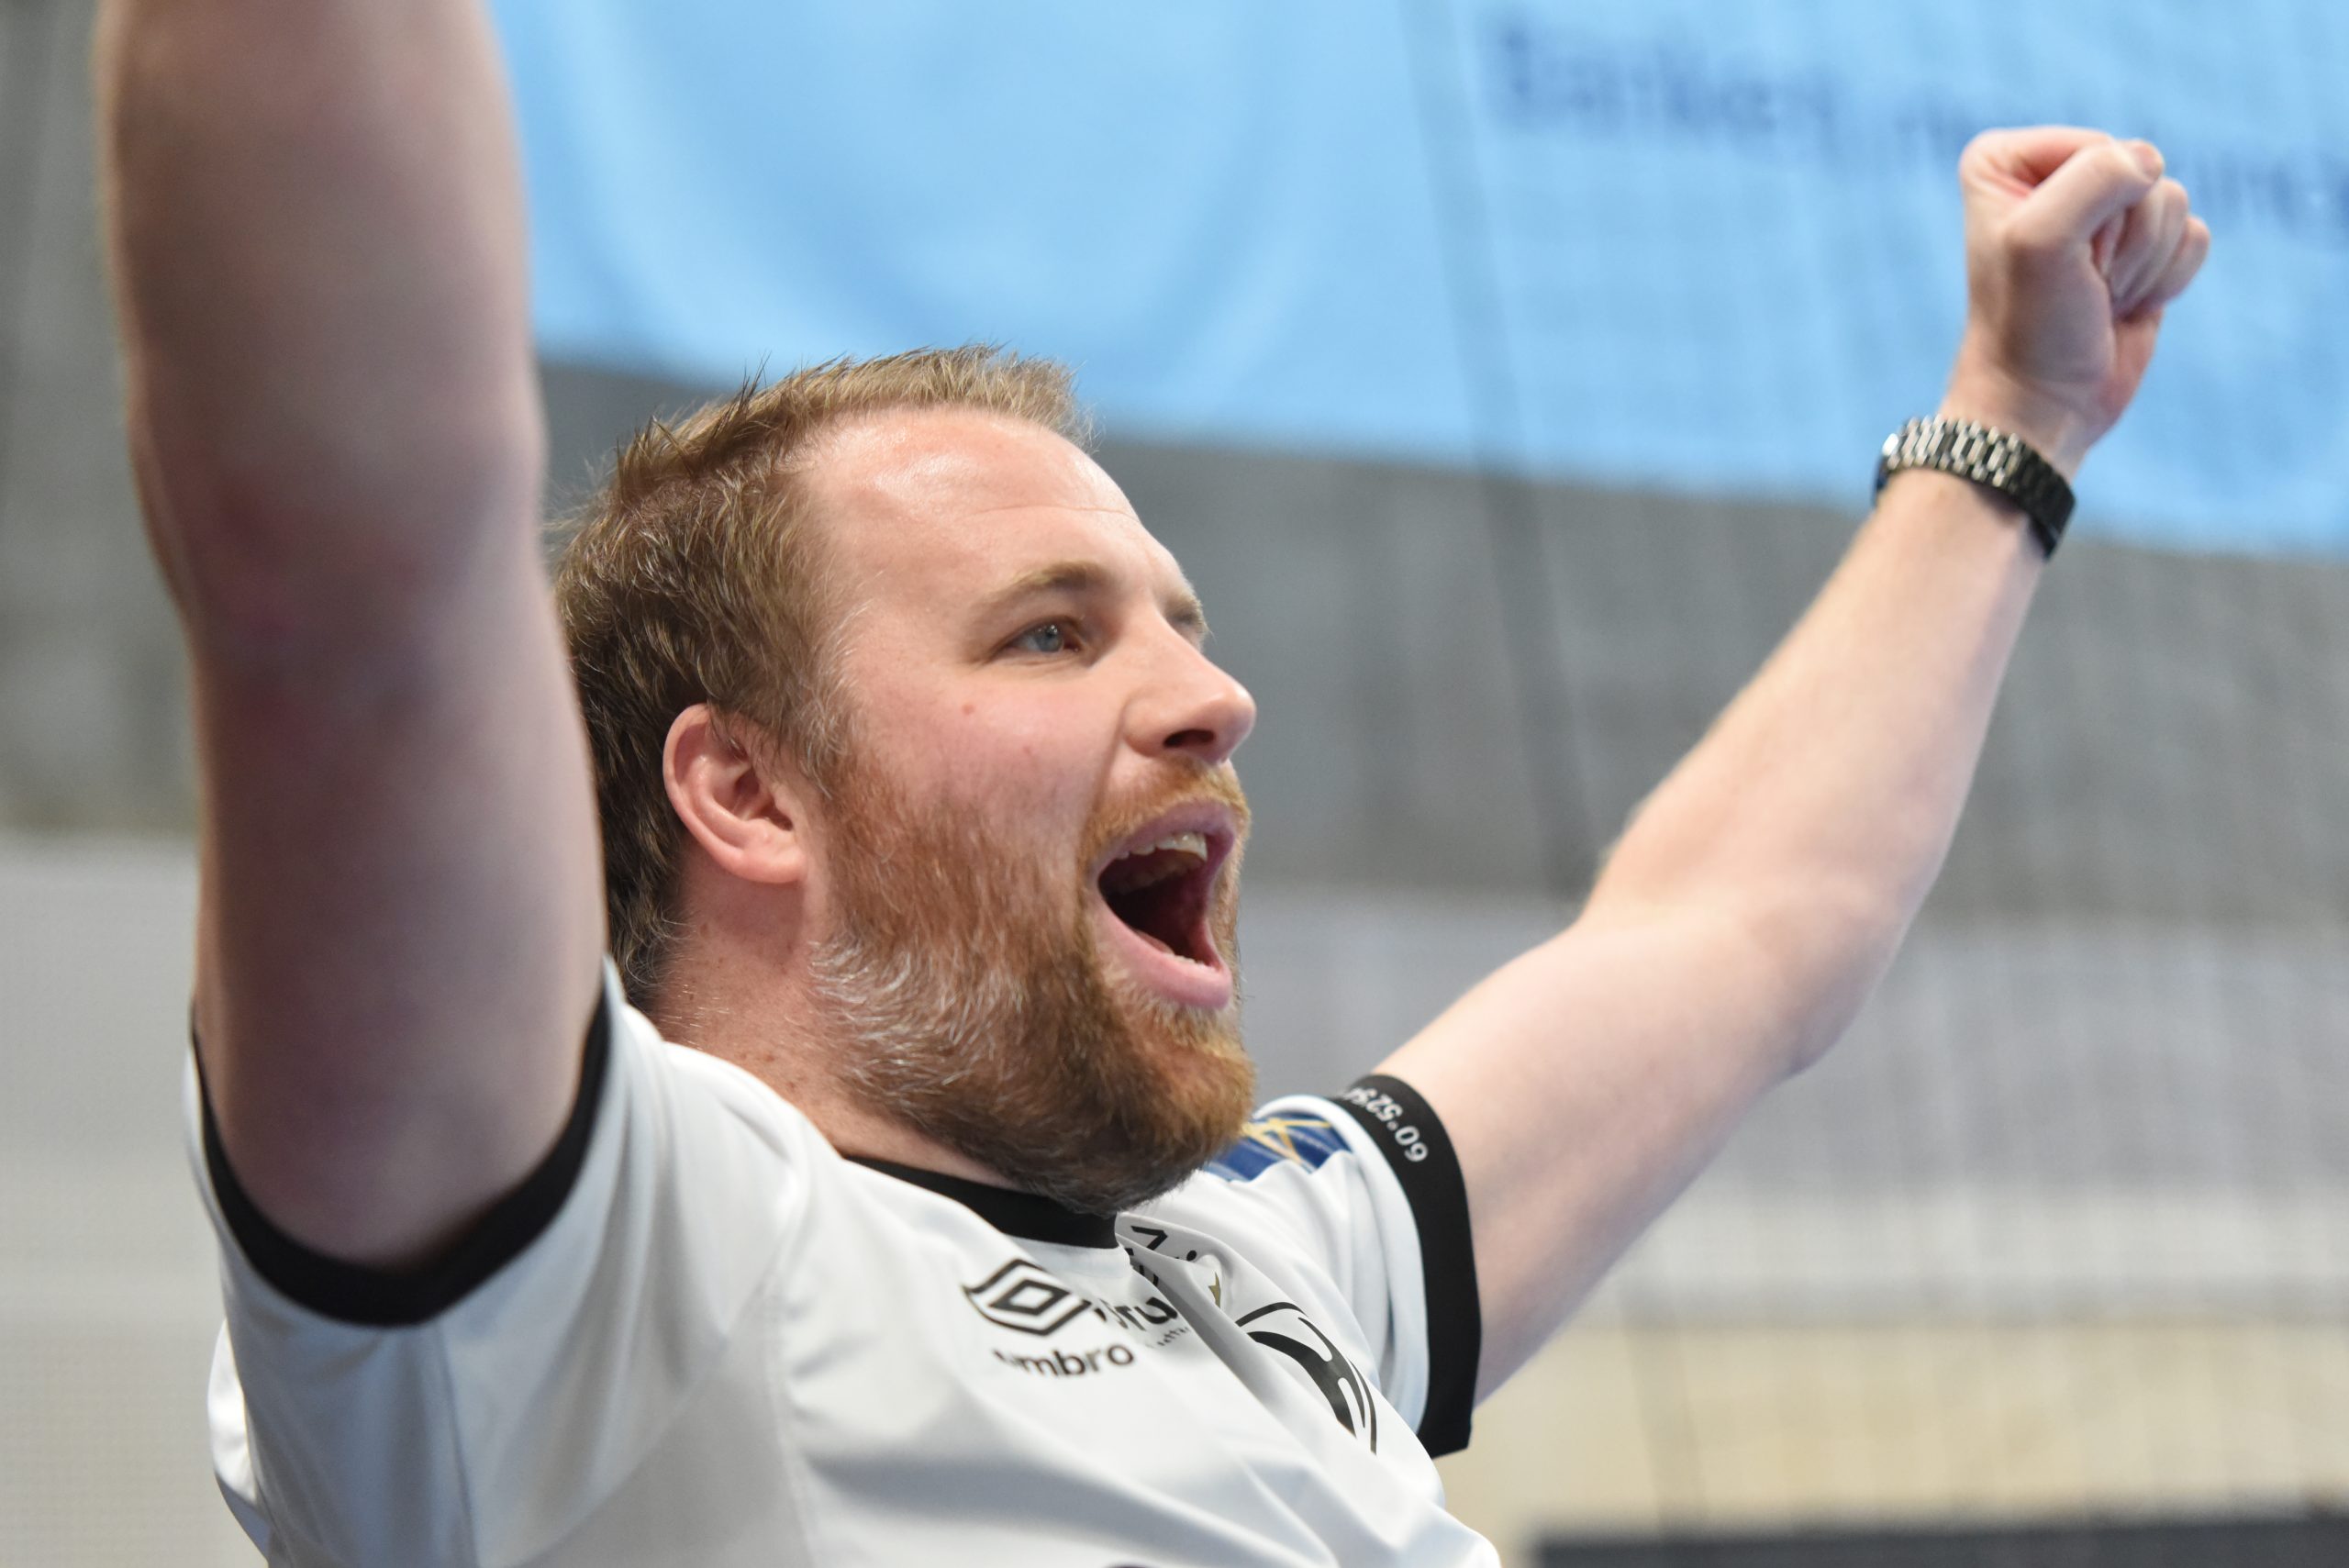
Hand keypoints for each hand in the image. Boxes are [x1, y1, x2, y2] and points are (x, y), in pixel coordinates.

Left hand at [1942, 126, 2210, 477]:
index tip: (2055, 260)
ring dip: (2141, 262)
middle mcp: (2052, 175)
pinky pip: (2194, 236)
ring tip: (2097, 295)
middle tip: (2080, 282)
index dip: (2091, 210)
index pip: (2099, 147)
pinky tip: (2124, 304)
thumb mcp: (2042, 240)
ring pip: (2173, 201)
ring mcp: (2102, 213)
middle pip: (2143, 170)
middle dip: (2122, 238)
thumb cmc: (2031, 324)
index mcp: (2005, 161)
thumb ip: (2096, 177)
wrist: (2045, 403)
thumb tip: (2150, 163)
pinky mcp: (2142, 247)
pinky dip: (2166, 277)